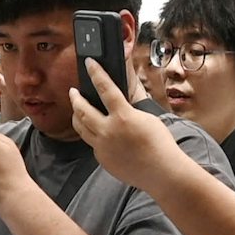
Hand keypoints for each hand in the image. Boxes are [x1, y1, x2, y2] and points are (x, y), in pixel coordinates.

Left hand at [70, 59, 181, 187]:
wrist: (161, 172)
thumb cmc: (160, 144)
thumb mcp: (147, 117)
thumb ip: (128, 110)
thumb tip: (117, 105)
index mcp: (122, 116)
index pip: (104, 88)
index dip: (95, 72)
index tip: (88, 63)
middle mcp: (108, 131)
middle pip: (82, 109)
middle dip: (75, 98)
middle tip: (73, 91)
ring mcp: (102, 146)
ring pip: (81, 127)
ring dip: (77, 115)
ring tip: (77, 109)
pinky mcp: (102, 159)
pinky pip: (92, 143)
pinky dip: (93, 135)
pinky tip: (97, 132)